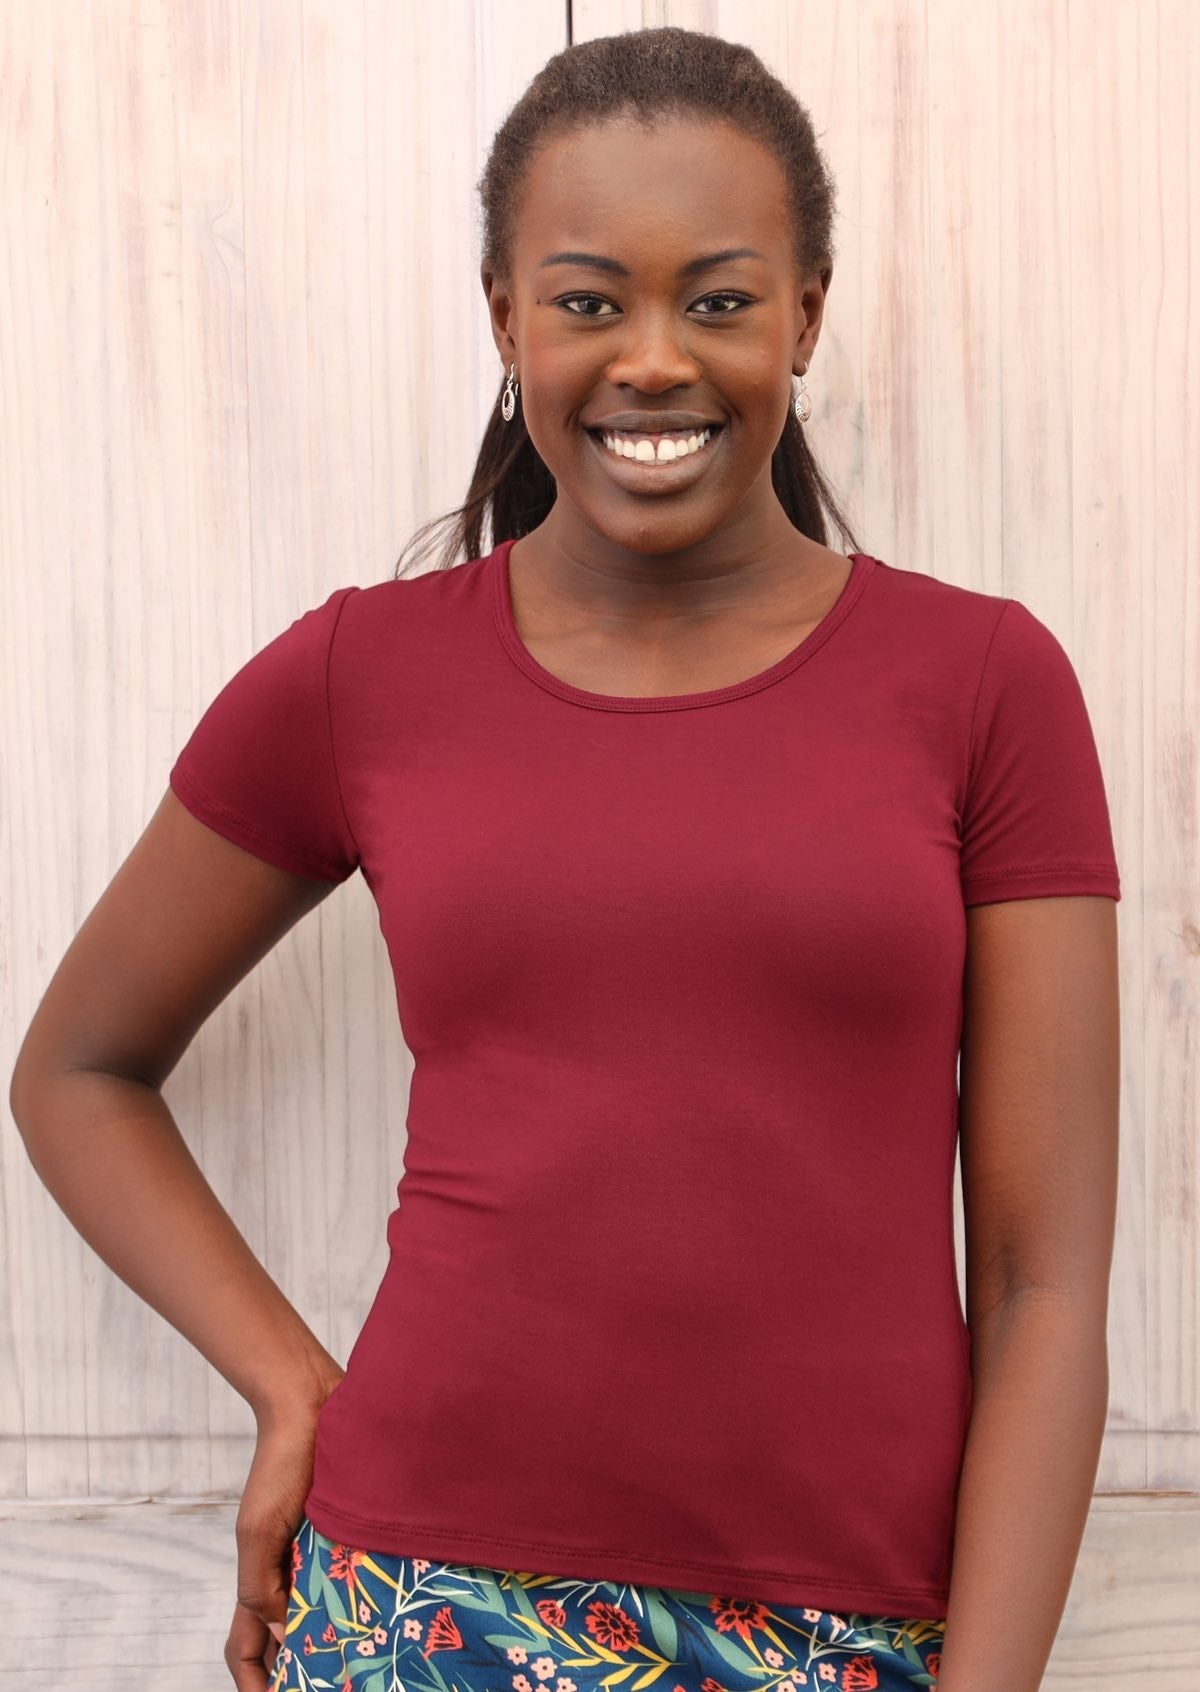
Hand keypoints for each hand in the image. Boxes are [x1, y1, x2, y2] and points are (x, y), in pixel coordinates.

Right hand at [224, 1381, 342, 1689]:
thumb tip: (284, 1637)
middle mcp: (292, 1574)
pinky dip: (368, 1602)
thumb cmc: (281, 1465)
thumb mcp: (259, 1531)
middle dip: (301, 1672)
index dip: (253, 1681)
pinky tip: (393, 1618)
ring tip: (364, 1666)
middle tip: (332, 1688)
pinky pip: (359, 1580)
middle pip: (288, 1644)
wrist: (314, 1406)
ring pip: (327, 1618)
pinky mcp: (354, 1535)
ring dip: (338, 1643)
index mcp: (260, 1577)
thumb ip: (262, 1587)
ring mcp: (322, 1556)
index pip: (247, 1647)